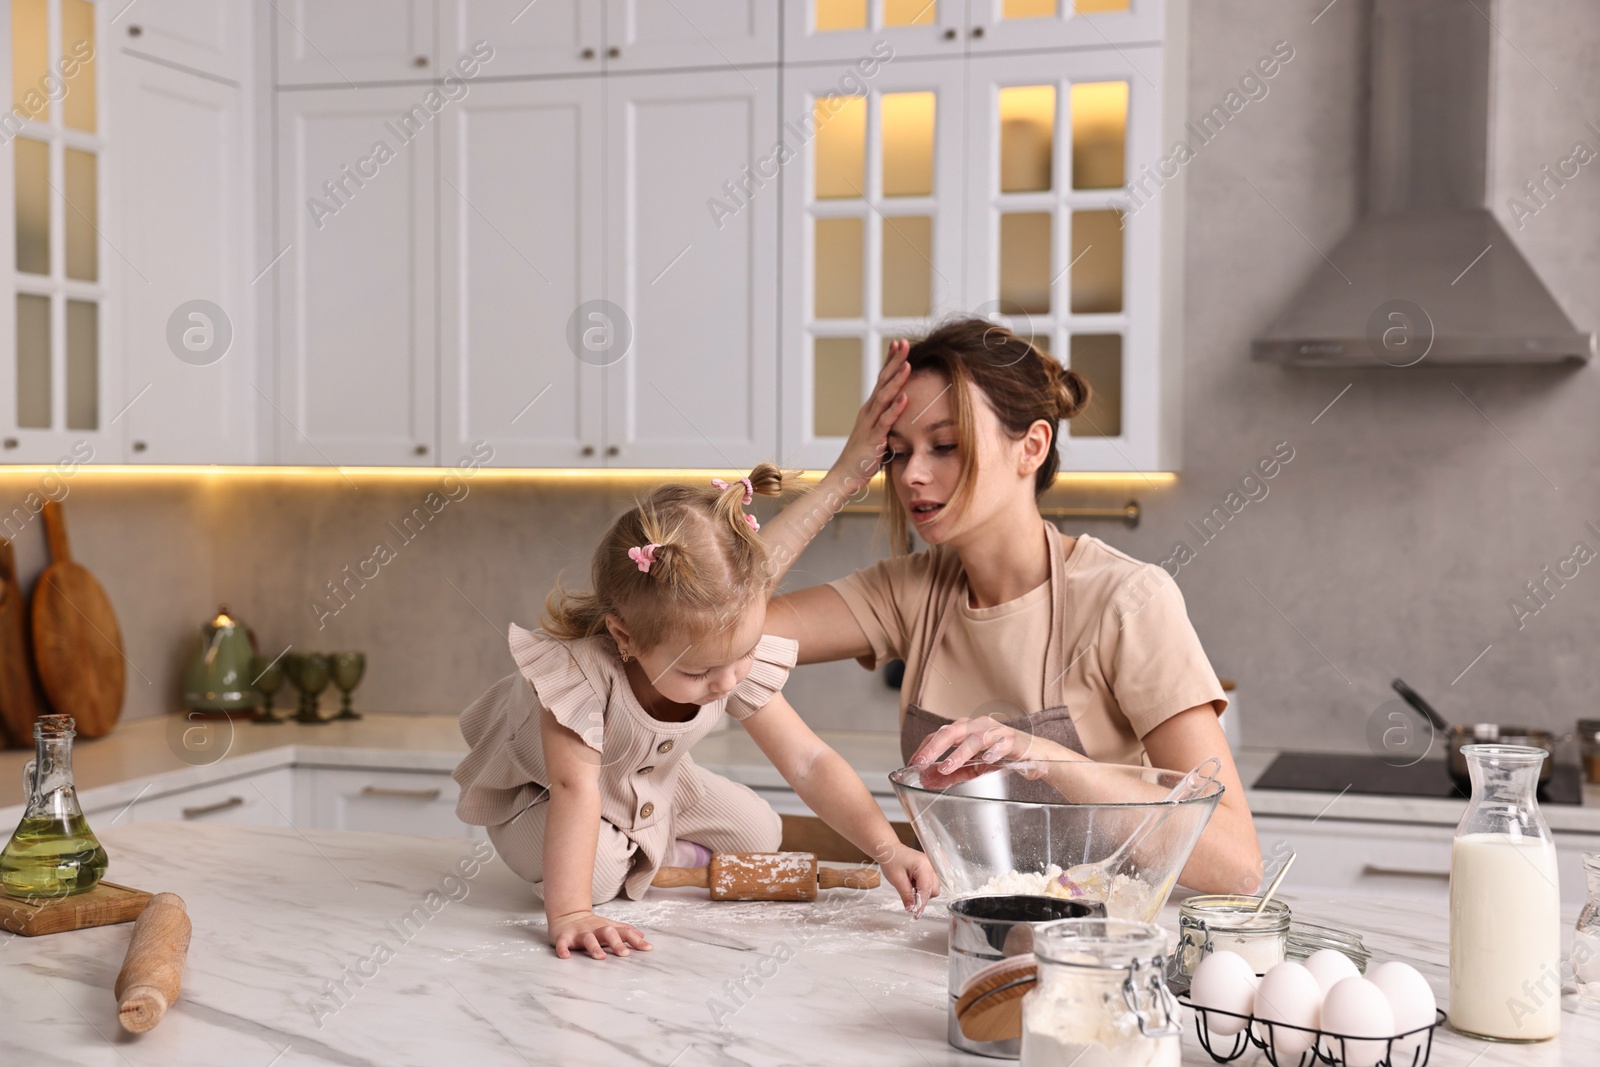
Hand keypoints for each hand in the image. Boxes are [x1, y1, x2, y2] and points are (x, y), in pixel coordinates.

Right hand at [547, 909, 652, 959]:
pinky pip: (562, 943)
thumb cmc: (591, 926)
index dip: (635, 940)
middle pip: (607, 932)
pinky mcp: (563, 937)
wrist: (567, 916)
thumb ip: (624, 931)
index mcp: (607, 928)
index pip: (624, 932)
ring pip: (587, 938)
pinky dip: (563, 949)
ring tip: (600, 957)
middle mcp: (595, 929)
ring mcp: (579, 933)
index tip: (648, 949)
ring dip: (594, 947)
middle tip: (625, 954)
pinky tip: (565, 956)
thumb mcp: (609, 926)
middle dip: (616, 943)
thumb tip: (643, 937)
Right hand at [827, 339, 910, 492]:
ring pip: (884, 397)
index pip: (881, 379)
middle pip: (882, 381)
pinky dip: (895, 409)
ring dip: (896, 380)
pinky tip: (905, 397)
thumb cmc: (862, 457)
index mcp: (870, 409)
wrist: (845, 477)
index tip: (899, 343)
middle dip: (894, 361)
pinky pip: (886, 421)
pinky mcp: (874, 439)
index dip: (890, 361)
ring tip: (908, 364)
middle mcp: (869, 412)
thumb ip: (887, 420)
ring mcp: (870, 424)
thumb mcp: (877, 433)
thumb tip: (900, 411)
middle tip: (904, 342)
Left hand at [874, 842, 939, 916]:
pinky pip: (929, 884)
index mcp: (924, 866)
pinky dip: (921, 887)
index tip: (915, 914)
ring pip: (933, 888)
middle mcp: (931, 866)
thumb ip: (906, 894)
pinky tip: (912, 883)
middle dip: (922, 897)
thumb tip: (911, 908)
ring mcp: (931, 867)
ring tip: (908, 885)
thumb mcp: (896, 879)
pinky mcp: (929, 870)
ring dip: (922, 892)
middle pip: (934, 890)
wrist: (889, 850)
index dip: (921, 904)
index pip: (926, 890)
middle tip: (908, 894)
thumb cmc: (891, 860)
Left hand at [908, 716, 1081, 786]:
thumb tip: (925, 781)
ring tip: (946, 767)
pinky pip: (1001, 743)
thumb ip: (950, 774)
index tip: (912, 764)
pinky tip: (985, 761)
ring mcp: (996, 730)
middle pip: (952, 732)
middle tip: (921, 763)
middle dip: (934, 748)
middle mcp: (978, 725)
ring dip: (958, 754)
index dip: (924, 748)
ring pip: (974, 738)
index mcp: (966, 729)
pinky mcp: (1013, 739)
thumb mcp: (972, 768)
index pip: (939, 734)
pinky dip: (992, 751)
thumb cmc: (1001, 757)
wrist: (1035, 756)